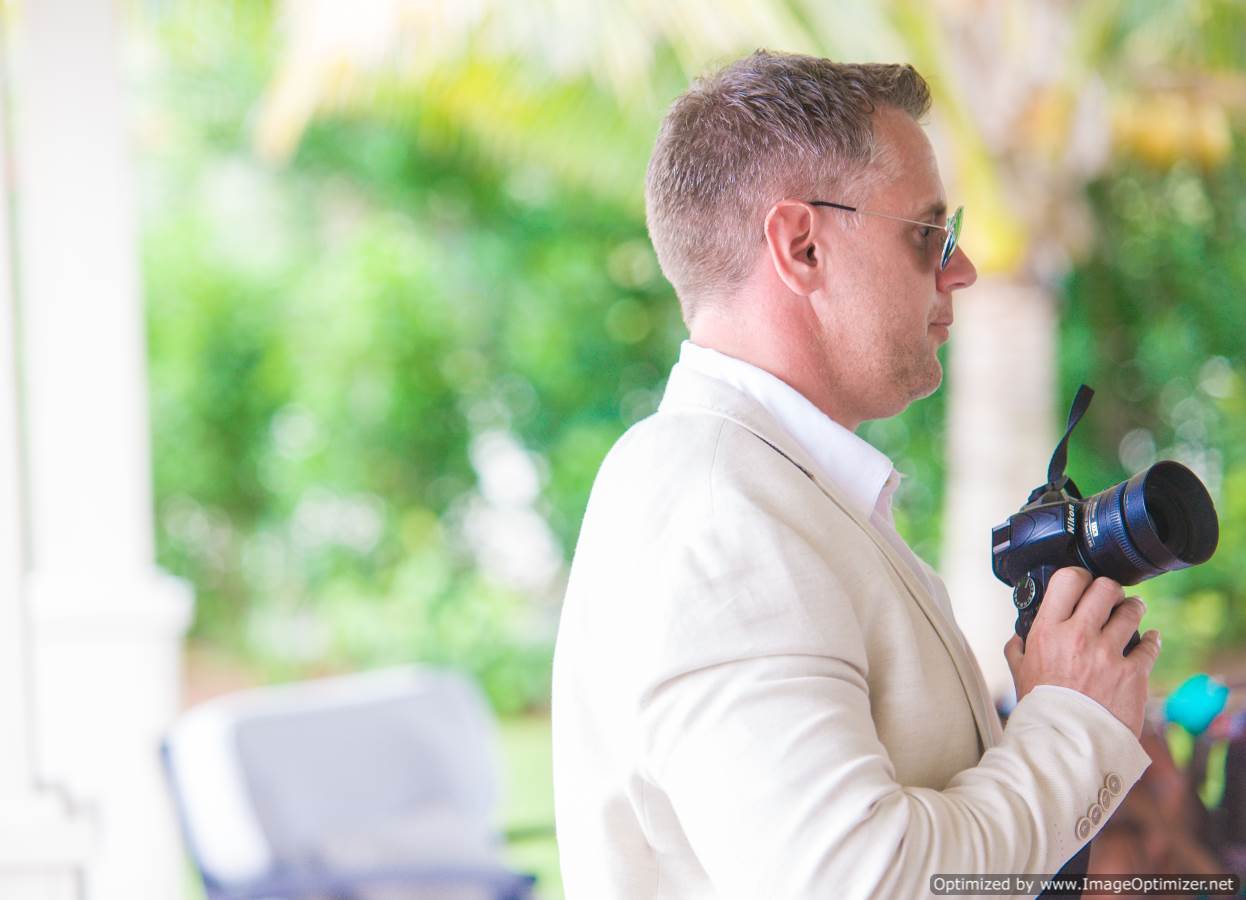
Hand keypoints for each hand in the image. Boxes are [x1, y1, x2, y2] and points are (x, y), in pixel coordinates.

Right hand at [1003, 567, 1160, 737]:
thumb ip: (1018, 649)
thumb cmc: (1040, 709)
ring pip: (1131, 610)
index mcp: (1048, 631)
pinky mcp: (1133, 673)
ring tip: (1133, 611)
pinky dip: (1151, 640)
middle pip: (1105, 588)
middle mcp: (1078, 635)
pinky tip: (1149, 639)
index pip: (1068, 579)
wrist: (1064, 744)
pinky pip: (1150, 644)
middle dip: (1111, 590)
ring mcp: (1107, 653)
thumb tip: (1018, 636)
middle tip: (1112, 598)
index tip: (1084, 584)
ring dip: (1133, 608)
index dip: (1079, 577)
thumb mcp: (1018, 673)